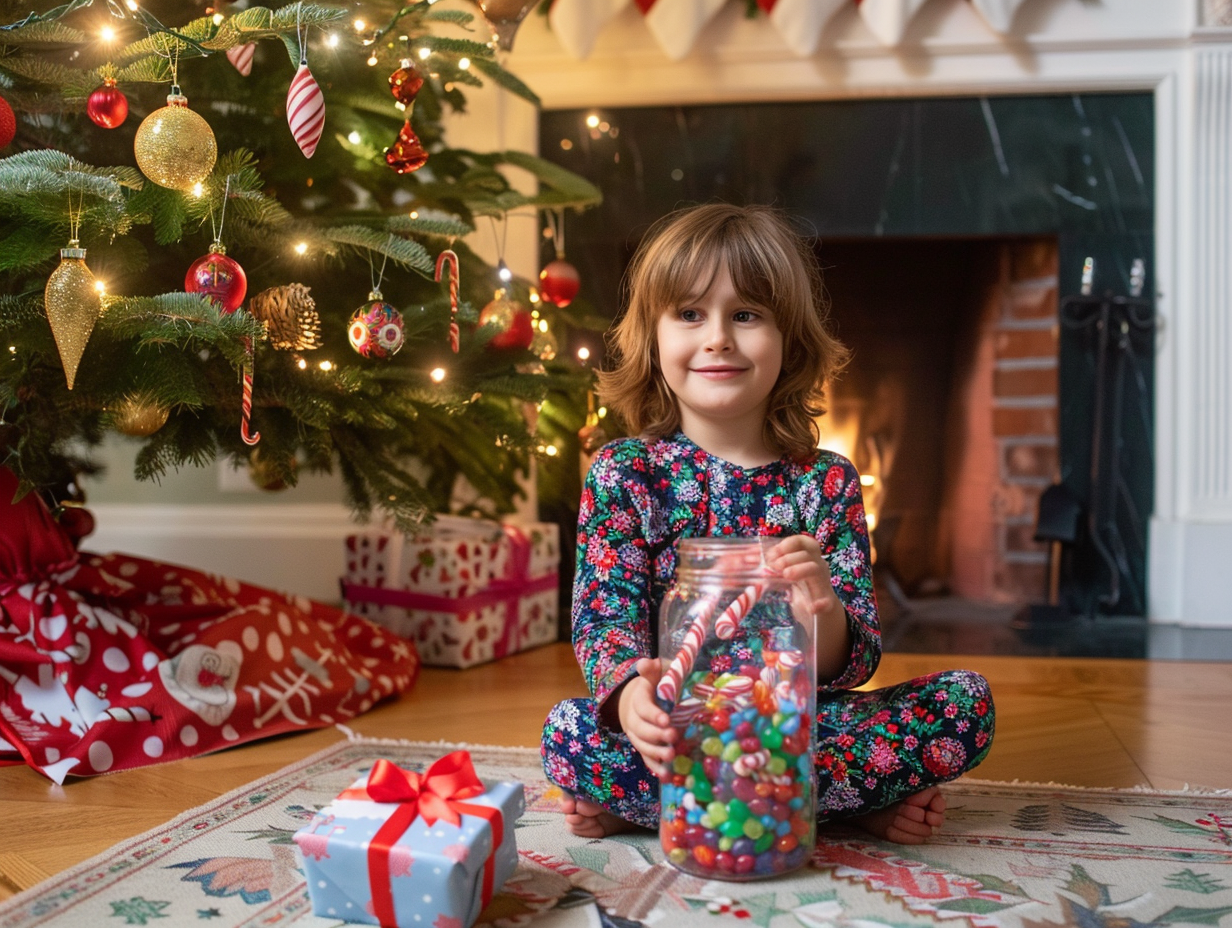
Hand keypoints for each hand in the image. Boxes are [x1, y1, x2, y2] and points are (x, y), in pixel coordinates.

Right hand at [616, 658, 677, 777]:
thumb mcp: (654, 674)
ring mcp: (638, 735)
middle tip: (673, 737)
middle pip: (641, 730)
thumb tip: (647, 663)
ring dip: (656, 753)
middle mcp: (634, 720)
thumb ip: (652, 670)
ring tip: (671, 756)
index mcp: (638, 700)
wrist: (637, 701)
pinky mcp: (644, 747)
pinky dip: (656, 768)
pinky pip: (647, 759)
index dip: (653, 715)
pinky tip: (667, 777)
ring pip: (643, 746)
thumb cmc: (654, 685)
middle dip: (657, 735)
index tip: (666, 720)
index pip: (643, 708)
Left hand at [766, 534, 849, 678]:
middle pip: (808, 553)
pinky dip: (820, 603)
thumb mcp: (780, 574)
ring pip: (816, 569)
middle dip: (788, 558)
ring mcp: (822, 583)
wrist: (815, 609)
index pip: (802, 541)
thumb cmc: (794, 587)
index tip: (771, 554)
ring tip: (787, 576)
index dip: (787, 544)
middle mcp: (817, 565)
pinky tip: (812, 607)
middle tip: (774, 567)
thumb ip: (763, 568)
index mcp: (806, 557)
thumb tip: (729, 564)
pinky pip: (827, 602)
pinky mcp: (825, 602)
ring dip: (800, 570)